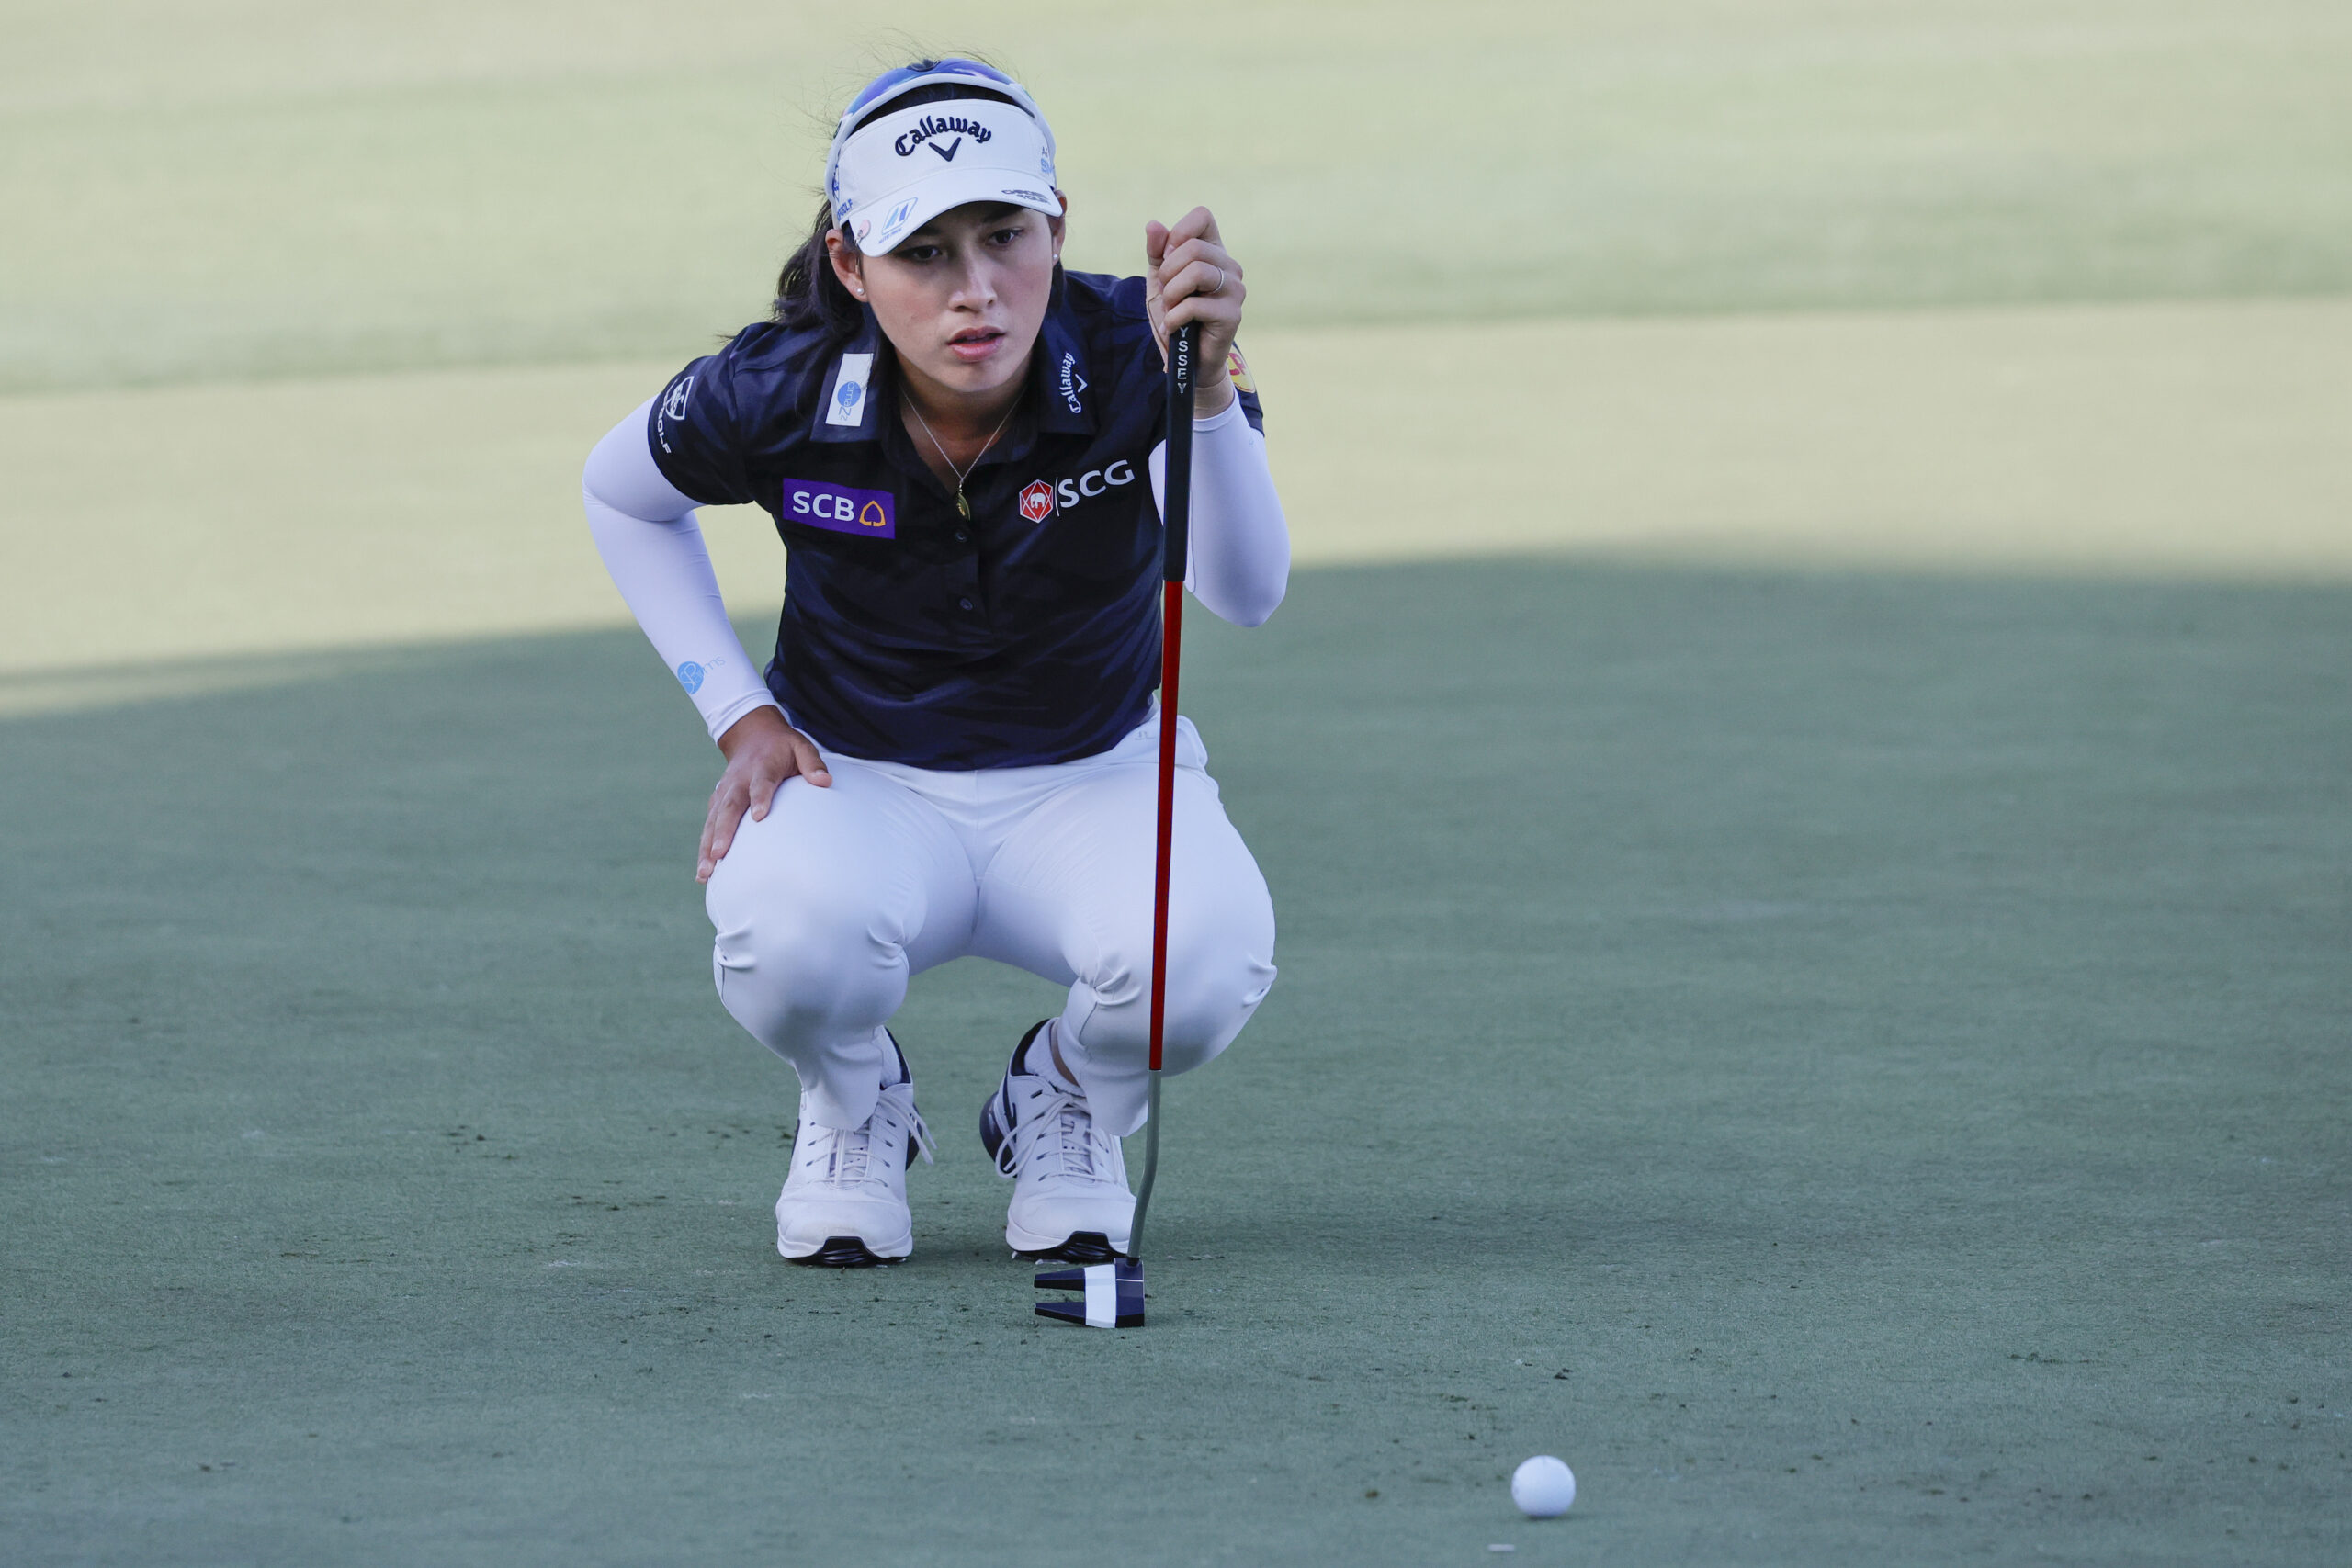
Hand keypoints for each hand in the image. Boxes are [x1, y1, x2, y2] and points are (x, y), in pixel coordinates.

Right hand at [699, 707, 828, 881]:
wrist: (752, 735)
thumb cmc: (783, 748)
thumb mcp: (801, 747)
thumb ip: (812, 764)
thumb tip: (825, 781)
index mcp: (762, 767)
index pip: (761, 783)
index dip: (760, 798)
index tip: (759, 817)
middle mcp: (738, 780)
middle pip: (729, 806)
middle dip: (723, 831)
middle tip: (719, 854)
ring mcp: (725, 792)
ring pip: (713, 820)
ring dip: (707, 846)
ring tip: (706, 873)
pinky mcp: (717, 802)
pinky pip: (709, 825)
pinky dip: (704, 848)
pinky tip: (705, 872)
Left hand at [1145, 206, 1242, 415]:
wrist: (1187, 359)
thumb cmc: (1176, 315)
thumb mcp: (1160, 280)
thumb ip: (1157, 252)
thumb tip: (1153, 226)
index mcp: (1214, 251)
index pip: (1203, 217)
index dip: (1178, 233)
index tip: (1168, 258)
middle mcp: (1229, 267)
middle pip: (1193, 247)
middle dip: (1168, 272)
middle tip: (1166, 293)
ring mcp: (1235, 290)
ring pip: (1198, 271)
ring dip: (1172, 294)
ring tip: (1171, 309)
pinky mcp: (1232, 315)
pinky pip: (1195, 305)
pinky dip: (1175, 317)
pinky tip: (1174, 327)